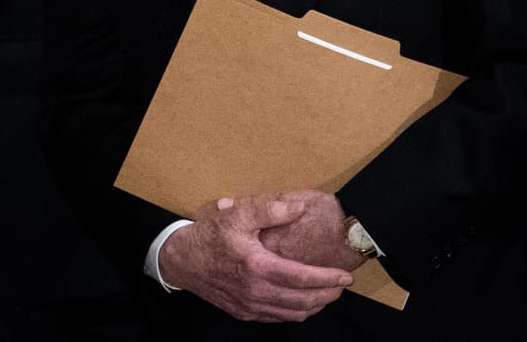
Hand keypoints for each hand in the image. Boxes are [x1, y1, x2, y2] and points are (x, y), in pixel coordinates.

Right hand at [159, 195, 353, 322]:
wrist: (181, 260)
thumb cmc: (210, 236)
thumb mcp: (237, 214)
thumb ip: (270, 209)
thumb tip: (300, 208)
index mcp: (257, 266)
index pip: (302, 278)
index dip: (327, 278)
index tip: (345, 276)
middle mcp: (256, 291)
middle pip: (303, 301)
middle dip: (327, 295)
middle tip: (342, 285)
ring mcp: (250, 306)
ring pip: (292, 313)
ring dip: (314, 306)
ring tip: (327, 294)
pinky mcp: (244, 313)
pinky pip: (277, 318)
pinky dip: (295, 312)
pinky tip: (302, 302)